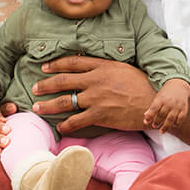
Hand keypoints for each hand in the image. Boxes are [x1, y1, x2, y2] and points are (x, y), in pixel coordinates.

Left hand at [31, 56, 155, 135]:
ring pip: (66, 101)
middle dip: (45, 85)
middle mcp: (95, 80)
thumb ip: (103, 67)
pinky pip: (77, 120)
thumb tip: (88, 67)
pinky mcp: (101, 115)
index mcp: (101, 66)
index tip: (44, 68)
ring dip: (49, 105)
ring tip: (37, 108)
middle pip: (63, 80)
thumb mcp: (121, 68)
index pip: (72, 63)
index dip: (55, 65)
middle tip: (34, 88)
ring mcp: (97, 98)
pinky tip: (59, 127)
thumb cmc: (141, 84)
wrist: (155, 102)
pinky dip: (66, 124)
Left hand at [143, 78, 189, 132]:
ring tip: (161, 131)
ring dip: (166, 126)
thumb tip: (145, 116)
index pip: (154, 108)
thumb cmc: (165, 94)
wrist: (179, 86)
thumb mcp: (158, 97)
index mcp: (161, 99)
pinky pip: (180, 119)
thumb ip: (152, 107)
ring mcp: (177, 106)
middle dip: (157, 122)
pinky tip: (173, 126)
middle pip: (162, 115)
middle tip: (154, 126)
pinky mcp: (184, 109)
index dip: (149, 116)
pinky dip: (176, 124)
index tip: (146, 122)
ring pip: (171, 119)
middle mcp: (169, 102)